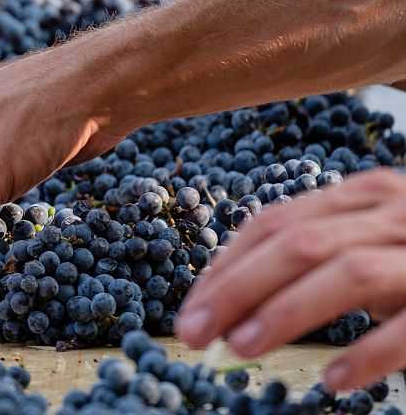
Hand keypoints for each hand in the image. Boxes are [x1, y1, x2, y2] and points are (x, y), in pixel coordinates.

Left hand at [176, 169, 405, 390]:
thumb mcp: (371, 240)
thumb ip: (314, 255)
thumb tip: (229, 301)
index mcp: (362, 196)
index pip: (274, 224)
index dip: (225, 267)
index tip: (190, 311)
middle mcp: (393, 212)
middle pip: (297, 244)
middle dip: (235, 290)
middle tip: (193, 334)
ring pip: (346, 272)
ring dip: (287, 311)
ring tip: (244, 348)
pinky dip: (369, 351)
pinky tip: (333, 379)